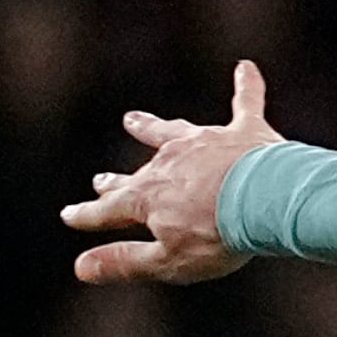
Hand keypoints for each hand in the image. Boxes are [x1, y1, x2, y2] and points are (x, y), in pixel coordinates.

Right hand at [61, 59, 281, 285]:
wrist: (266, 199)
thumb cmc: (218, 235)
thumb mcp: (168, 260)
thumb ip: (125, 262)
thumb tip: (80, 268)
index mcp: (147, 198)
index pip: (109, 210)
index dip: (88, 216)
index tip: (70, 215)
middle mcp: (168, 163)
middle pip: (138, 174)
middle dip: (116, 180)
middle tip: (100, 179)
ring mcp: (205, 143)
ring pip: (173, 132)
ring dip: (152, 127)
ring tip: (133, 119)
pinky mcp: (244, 132)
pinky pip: (245, 103)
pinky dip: (248, 86)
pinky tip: (248, 67)